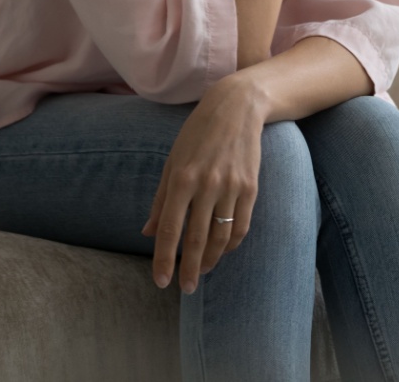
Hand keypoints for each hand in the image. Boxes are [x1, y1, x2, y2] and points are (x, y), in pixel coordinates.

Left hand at [140, 80, 264, 292]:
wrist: (236, 108)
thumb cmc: (197, 134)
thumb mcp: (172, 162)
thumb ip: (161, 201)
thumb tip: (148, 233)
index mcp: (181, 179)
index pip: (170, 229)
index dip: (164, 259)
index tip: (161, 281)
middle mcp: (206, 185)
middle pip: (196, 239)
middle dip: (188, 269)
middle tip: (184, 289)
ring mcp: (231, 187)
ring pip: (220, 238)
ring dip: (209, 260)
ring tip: (200, 273)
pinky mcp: (251, 188)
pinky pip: (241, 227)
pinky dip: (230, 245)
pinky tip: (220, 251)